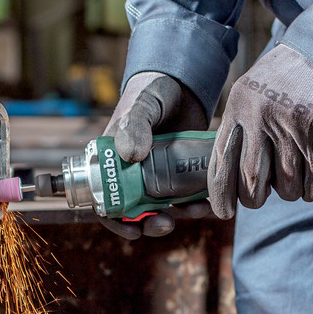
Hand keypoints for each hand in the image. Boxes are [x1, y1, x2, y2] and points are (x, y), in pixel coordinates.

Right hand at [100, 71, 209, 239]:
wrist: (184, 83)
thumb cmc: (152, 91)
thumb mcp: (141, 106)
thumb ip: (134, 126)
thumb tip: (131, 156)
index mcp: (113, 161)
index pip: (106, 198)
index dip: (117, 220)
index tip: (134, 230)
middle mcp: (134, 172)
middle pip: (137, 210)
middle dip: (151, 223)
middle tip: (167, 224)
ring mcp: (159, 173)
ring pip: (165, 206)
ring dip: (179, 215)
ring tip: (195, 212)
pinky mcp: (182, 171)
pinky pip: (187, 195)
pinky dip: (196, 203)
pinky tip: (206, 202)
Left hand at [209, 44, 312, 218]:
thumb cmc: (280, 79)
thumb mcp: (246, 94)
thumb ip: (236, 129)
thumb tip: (227, 176)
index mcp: (238, 109)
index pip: (221, 164)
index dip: (220, 196)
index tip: (224, 212)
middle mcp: (261, 120)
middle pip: (251, 182)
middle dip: (254, 199)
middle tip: (258, 196)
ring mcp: (292, 129)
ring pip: (285, 186)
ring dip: (287, 192)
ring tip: (289, 177)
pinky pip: (312, 182)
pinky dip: (310, 189)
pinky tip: (309, 179)